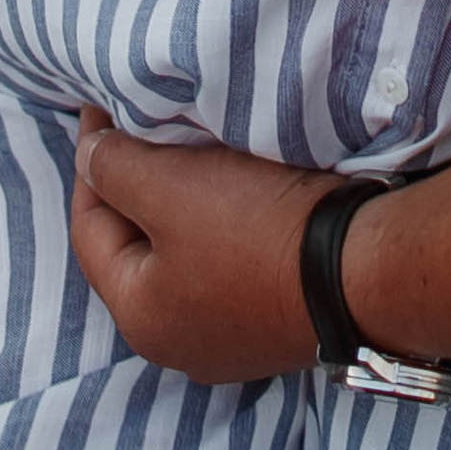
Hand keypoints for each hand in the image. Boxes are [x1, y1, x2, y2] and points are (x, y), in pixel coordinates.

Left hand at [70, 106, 323, 385]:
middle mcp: (178, 342)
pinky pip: (226, 264)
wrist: (361, 269)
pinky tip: (236, 189)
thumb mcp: (170, 188)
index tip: (100, 107)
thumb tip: (89, 155)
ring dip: (180, 203)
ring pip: (184, 255)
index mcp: (140, 317)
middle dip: (135, 184)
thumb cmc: (254, 231)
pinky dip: (219, 224)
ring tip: (188, 148)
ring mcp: (231, 338)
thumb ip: (115, 168)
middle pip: (137, 246)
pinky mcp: (274, 321)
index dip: (90, 161)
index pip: (90, 230)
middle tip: (141, 125)